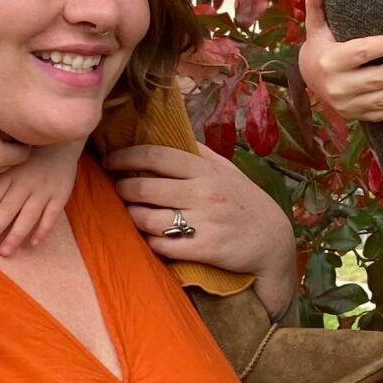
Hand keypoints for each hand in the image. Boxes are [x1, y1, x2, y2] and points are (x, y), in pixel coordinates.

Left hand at [0, 140, 82, 254]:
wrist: (61, 139)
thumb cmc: (29, 152)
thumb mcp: (10, 158)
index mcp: (9, 174)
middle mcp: (25, 183)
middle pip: (7, 210)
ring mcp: (44, 190)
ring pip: (27, 217)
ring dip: (15, 236)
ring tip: (4, 252)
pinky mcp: (60, 194)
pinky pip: (50, 216)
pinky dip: (42, 230)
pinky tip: (32, 244)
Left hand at [105, 141, 298, 316]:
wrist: (272, 242)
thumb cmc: (246, 203)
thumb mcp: (228, 171)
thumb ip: (200, 153)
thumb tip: (172, 133)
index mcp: (205, 170)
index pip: (155, 155)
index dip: (125, 157)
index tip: (109, 161)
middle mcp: (203, 192)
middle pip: (144, 187)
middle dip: (123, 189)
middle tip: (117, 190)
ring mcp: (203, 222)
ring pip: (147, 218)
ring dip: (132, 217)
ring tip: (130, 215)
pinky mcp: (204, 249)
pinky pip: (162, 245)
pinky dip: (150, 241)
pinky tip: (150, 238)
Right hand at [300, 0, 382, 122]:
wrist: (309, 80)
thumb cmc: (320, 46)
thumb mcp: (316, 26)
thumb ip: (317, 3)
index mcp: (329, 61)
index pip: (361, 52)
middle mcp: (337, 86)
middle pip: (377, 78)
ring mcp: (347, 104)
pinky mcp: (355, 115)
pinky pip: (382, 115)